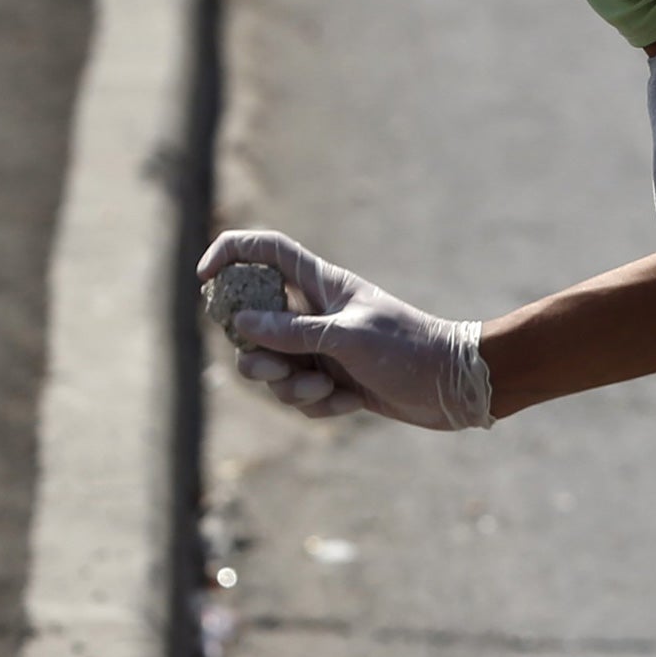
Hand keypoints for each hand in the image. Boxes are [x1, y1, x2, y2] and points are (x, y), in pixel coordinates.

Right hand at [197, 230, 492, 430]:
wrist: (452, 385)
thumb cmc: (407, 349)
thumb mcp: (346, 337)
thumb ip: (291, 331)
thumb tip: (239, 322)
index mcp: (323, 285)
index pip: (267, 252)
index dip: (231, 253)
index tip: (203, 279)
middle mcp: (317, 313)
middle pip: (253, 326)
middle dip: (257, 356)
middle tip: (277, 369)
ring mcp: (322, 348)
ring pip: (272, 370)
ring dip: (291, 388)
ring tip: (326, 388)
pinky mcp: (332, 380)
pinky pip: (299, 396)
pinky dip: (319, 405)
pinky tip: (351, 402)